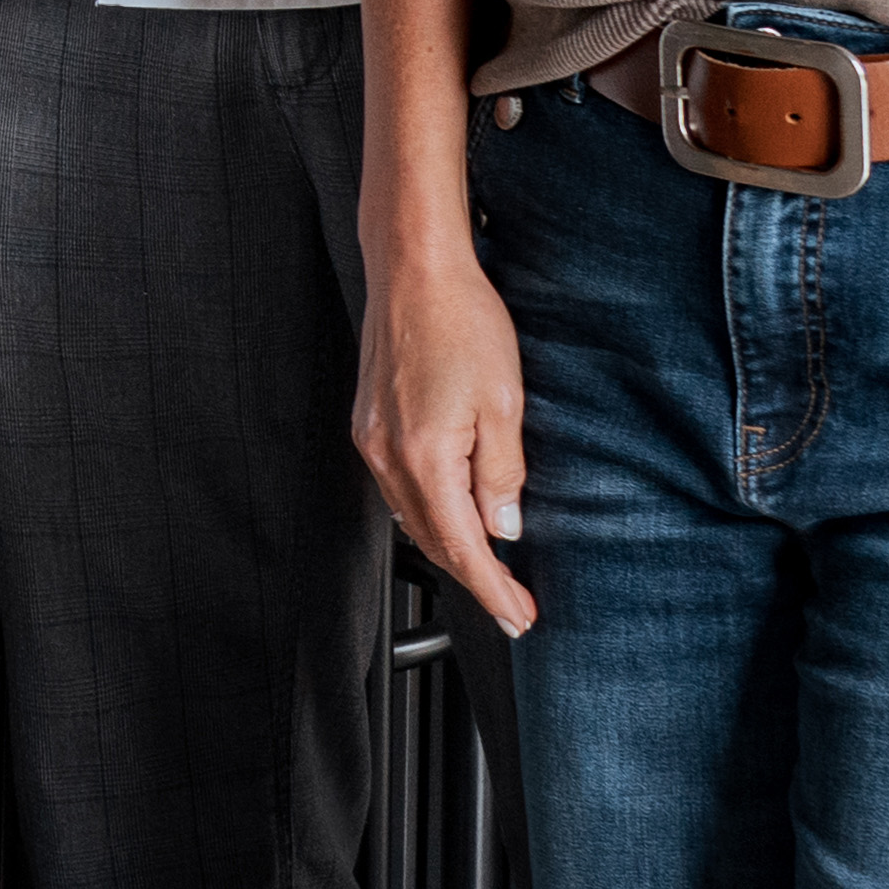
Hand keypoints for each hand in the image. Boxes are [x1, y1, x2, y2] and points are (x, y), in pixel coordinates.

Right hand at [354, 224, 532, 635]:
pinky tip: (453, 511)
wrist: (415, 270)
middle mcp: (387, 457)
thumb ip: (502, 476)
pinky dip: (429, 511)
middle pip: (433, 541)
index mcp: (424, 458)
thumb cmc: (462, 321)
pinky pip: (398, 487)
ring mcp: (371, 441)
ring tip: (491, 566)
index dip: (494, 591)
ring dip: (451, 546)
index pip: (463, 549)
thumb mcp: (505, 404)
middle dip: (475, 577)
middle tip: (515, 603)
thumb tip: (502, 529)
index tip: (520, 617)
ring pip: (413, 517)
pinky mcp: (368, 425)